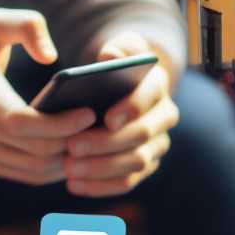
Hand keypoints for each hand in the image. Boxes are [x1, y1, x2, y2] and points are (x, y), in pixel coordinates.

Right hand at [0, 8, 95, 184]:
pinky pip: (29, 175)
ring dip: (68, 159)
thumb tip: (51, 56)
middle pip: (34, 149)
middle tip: (105, 128)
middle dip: (73, 141)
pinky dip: (56, 168)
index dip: (58, 123)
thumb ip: (25, 26)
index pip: (19, 121)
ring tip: (95, 140)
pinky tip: (76, 151)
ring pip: (35, 168)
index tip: (89, 112)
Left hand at [64, 34, 180, 196]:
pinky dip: (100, 186)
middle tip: (72, 146)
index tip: (106, 118)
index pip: (150, 97)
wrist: (121, 92)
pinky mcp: (144, 167)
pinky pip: (127, 182)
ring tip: (69, 167)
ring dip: (100, 168)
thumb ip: (117, 48)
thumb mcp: (117, 49)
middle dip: (106, 143)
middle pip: (141, 135)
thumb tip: (110, 58)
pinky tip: (74, 185)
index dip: (131, 108)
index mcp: (157, 85)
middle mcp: (164, 117)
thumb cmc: (112, 69)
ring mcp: (157, 145)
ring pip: (135, 162)